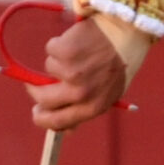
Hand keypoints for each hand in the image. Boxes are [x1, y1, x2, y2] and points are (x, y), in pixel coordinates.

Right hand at [29, 16, 129, 131]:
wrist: (127, 34)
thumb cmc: (118, 66)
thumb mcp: (108, 95)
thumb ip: (85, 111)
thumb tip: (65, 130)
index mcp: (92, 108)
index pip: (57, 122)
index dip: (41, 118)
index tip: (36, 111)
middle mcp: (81, 93)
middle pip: (43, 98)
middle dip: (37, 89)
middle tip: (39, 80)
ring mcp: (72, 72)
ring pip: (48, 68)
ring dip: (59, 61)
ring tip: (81, 54)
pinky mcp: (65, 51)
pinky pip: (50, 49)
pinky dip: (59, 44)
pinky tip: (78, 42)